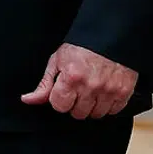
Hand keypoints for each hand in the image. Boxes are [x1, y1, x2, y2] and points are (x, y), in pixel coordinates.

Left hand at [21, 43, 136, 118]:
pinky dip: (107, 105)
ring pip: (95, 115)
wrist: (108, 38)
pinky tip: (103, 92)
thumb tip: (28, 100)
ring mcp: (109, 91)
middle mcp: (91, 86)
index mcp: (71, 78)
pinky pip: (113, 112)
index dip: (59, 99)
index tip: (62, 91)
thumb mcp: (56, 62)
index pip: (59, 106)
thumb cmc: (80, 48)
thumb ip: (44, 84)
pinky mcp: (124, 93)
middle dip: (74, 104)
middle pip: (78, 113)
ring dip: (91, 106)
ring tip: (90, 90)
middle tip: (77, 90)